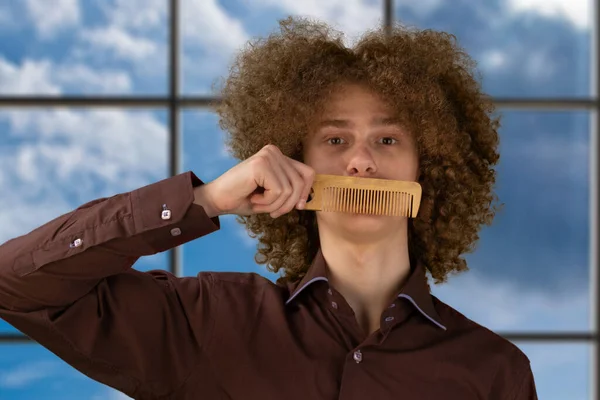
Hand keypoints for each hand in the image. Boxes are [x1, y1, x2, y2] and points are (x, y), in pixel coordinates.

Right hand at [194, 144, 315, 217]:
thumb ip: (291, 191)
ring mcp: (267, 156)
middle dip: (289, 204)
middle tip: (273, 212)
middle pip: (300, 182)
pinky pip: (278, 191)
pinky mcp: (261, 164)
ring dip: (275, 205)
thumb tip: (310, 198)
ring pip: (289, 190)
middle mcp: (274, 151)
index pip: (307, 172)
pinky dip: (268, 203)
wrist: (217, 200)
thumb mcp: (274, 195)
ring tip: (259, 203)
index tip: (300, 207)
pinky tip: (254, 199)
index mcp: (278, 156)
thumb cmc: (244, 198)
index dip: (307, 192)